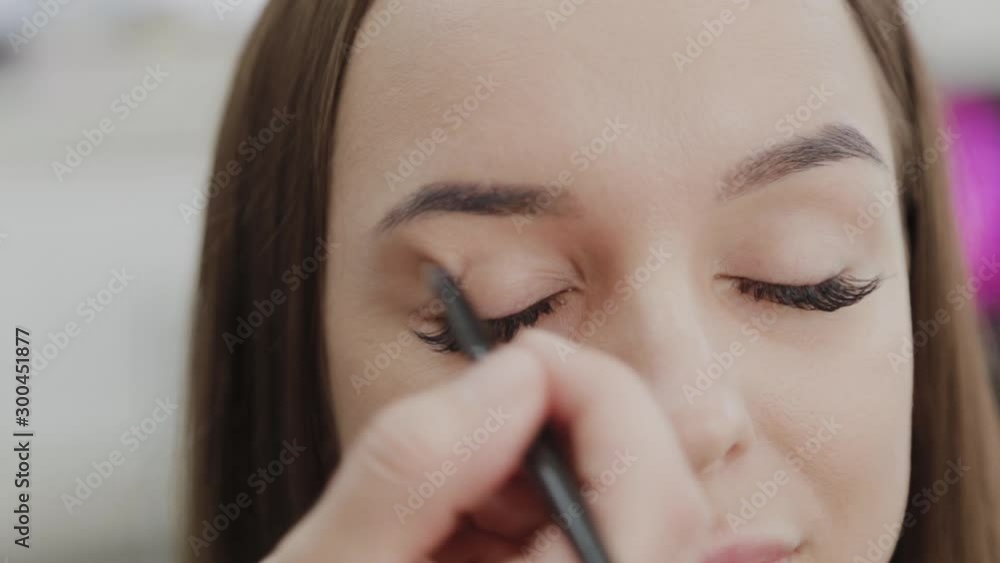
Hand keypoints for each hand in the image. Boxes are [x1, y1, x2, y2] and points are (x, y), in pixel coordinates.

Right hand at [263, 329, 711, 561]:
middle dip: (580, 430)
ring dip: (554, 475)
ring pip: (637, 527)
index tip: (524, 358)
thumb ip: (414, 466)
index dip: (603, 401)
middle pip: (663, 512)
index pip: (655, 503)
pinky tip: (475, 526)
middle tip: (492, 404)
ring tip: (460, 489)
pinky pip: (596, 548)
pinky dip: (541, 514)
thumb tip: (514, 376)